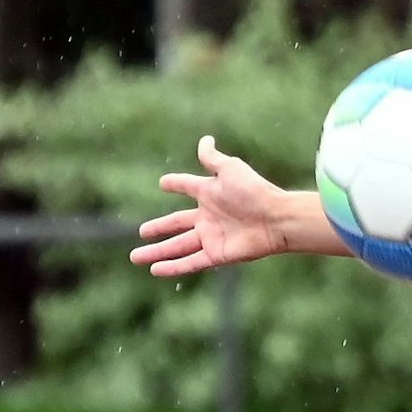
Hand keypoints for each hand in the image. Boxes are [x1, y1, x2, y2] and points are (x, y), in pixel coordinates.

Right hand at [130, 135, 291, 276]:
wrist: (276, 218)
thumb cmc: (254, 191)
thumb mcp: (230, 169)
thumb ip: (213, 158)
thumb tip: (205, 140)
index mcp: (210, 194)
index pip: (187, 187)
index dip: (176, 184)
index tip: (164, 184)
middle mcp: (208, 217)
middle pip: (176, 224)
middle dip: (158, 228)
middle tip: (141, 232)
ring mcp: (211, 237)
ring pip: (177, 247)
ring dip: (157, 253)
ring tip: (135, 257)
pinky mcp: (217, 254)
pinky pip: (190, 262)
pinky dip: (173, 267)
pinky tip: (155, 271)